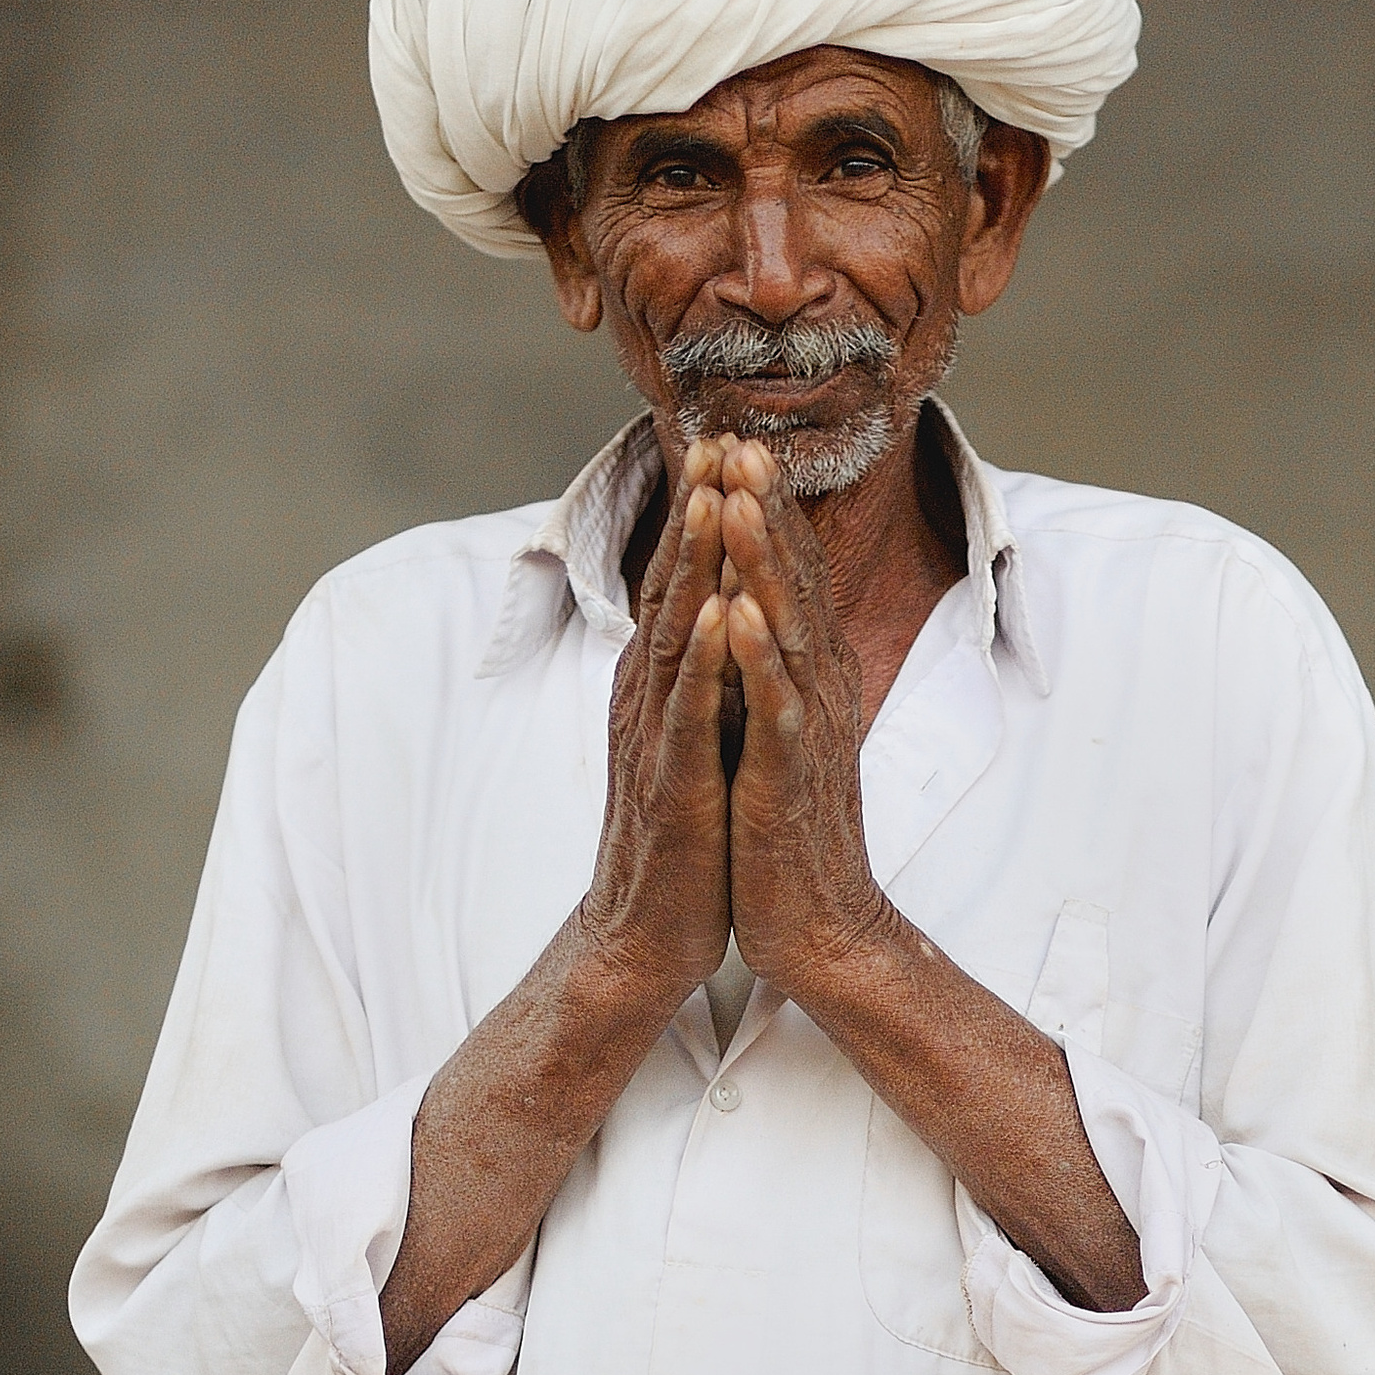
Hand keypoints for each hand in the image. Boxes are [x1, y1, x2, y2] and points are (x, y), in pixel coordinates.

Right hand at [578, 440, 734, 1009]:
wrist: (648, 937)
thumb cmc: (684, 840)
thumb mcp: (696, 741)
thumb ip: (703, 681)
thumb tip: (723, 620)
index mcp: (660, 686)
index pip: (682, 584)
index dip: (703, 512)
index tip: (726, 442)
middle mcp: (648, 699)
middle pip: (672, 589)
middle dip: (697, 511)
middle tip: (716, 436)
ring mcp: (656, 740)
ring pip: (676, 635)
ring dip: (696, 565)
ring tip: (714, 497)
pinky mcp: (673, 787)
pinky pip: (690, 714)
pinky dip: (705, 661)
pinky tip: (720, 614)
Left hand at [712, 441, 887, 991]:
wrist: (819, 929)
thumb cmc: (789, 831)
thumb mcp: (779, 731)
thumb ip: (774, 669)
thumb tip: (756, 609)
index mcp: (811, 678)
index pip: (788, 578)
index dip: (765, 510)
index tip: (735, 442)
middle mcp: (819, 692)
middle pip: (794, 585)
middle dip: (767, 511)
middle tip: (740, 440)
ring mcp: (807, 733)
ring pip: (788, 631)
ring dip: (765, 563)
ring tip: (742, 499)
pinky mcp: (789, 779)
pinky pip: (774, 709)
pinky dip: (756, 658)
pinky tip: (737, 614)